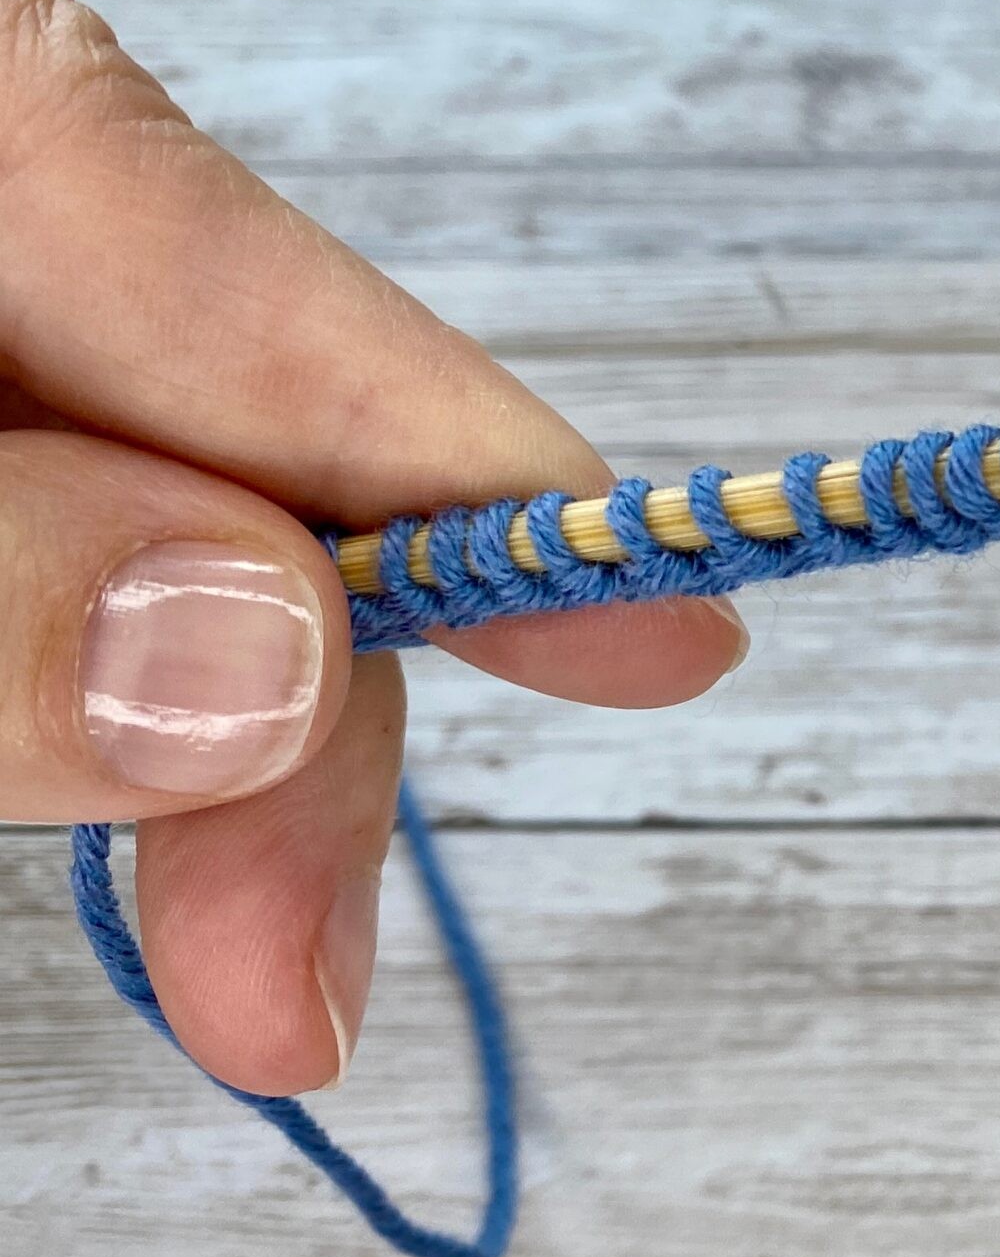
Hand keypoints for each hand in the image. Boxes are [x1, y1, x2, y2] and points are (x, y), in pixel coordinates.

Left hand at [0, 0, 745, 1094]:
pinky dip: (48, 650)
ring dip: (148, 710)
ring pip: (99, 486)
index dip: (482, 471)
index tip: (676, 636)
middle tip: (288, 988)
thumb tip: (270, 662)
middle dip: (272, 704)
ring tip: (215, 929)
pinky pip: (14, 514)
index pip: (251, 268)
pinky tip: (92, 740)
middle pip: (186, 411)